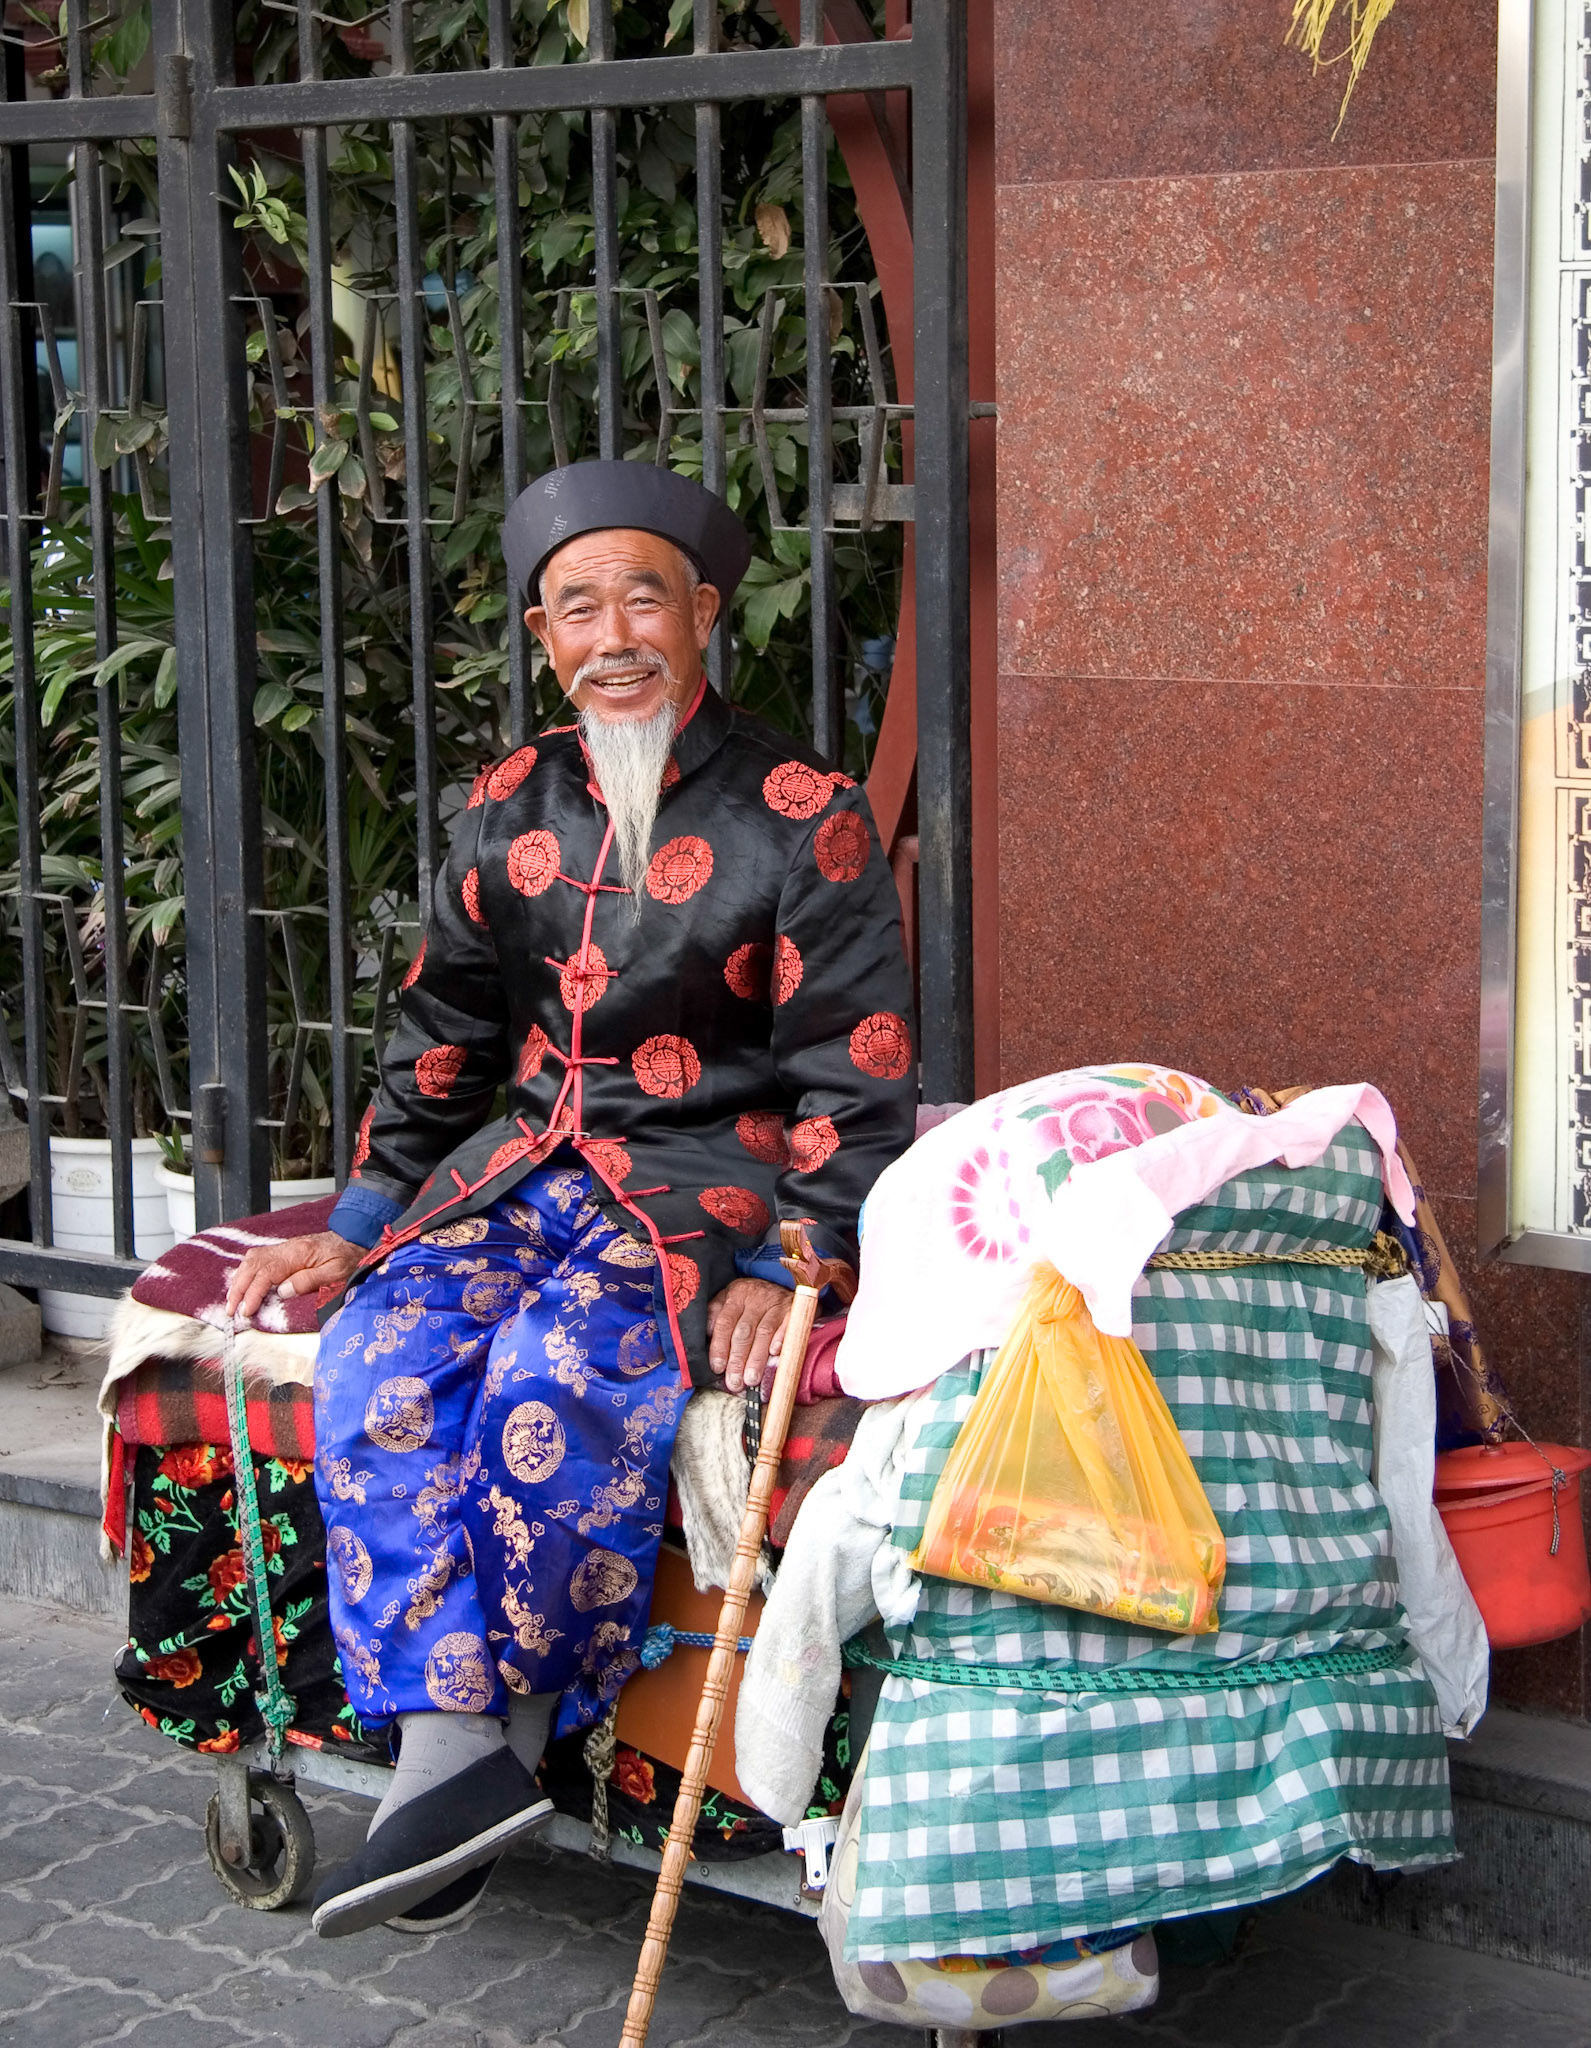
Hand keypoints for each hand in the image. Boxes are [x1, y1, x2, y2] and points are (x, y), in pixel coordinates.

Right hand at [224, 1230, 364, 1322]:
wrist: (354, 1238)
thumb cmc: (348, 1256)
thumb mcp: (336, 1272)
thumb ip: (309, 1280)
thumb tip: (283, 1291)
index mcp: (297, 1253)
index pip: (266, 1273)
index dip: (253, 1293)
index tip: (247, 1310)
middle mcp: (286, 1248)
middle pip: (252, 1265)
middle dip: (238, 1288)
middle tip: (231, 1310)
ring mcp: (283, 1248)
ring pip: (252, 1261)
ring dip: (239, 1280)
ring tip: (232, 1301)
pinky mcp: (284, 1251)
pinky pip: (258, 1259)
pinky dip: (246, 1272)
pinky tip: (242, 1284)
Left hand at [705, 1277, 792, 1393]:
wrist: (781, 1283)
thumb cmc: (750, 1300)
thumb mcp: (729, 1300)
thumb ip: (715, 1316)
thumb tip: (705, 1337)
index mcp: (736, 1295)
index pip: (725, 1323)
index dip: (719, 1346)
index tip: (717, 1368)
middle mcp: (756, 1298)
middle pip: (744, 1331)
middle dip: (738, 1359)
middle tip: (735, 1382)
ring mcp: (776, 1303)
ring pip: (764, 1333)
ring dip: (757, 1358)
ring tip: (751, 1379)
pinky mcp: (794, 1309)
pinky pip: (788, 1326)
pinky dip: (781, 1339)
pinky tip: (775, 1354)